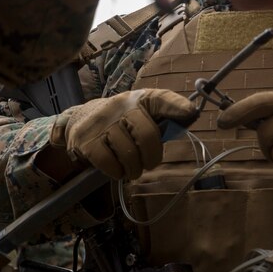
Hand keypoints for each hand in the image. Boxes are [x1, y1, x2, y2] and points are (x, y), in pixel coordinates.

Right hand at [49, 89, 197, 179]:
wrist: (80, 120)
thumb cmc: (122, 121)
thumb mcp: (142, 115)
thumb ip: (164, 118)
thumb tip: (192, 115)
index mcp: (141, 99)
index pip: (161, 99)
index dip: (177, 106)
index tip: (190, 112)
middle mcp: (122, 106)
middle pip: (147, 135)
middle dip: (152, 157)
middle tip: (149, 164)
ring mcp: (102, 122)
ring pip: (128, 153)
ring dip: (134, 169)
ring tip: (132, 169)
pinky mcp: (87, 139)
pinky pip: (109, 162)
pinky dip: (117, 172)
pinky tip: (118, 169)